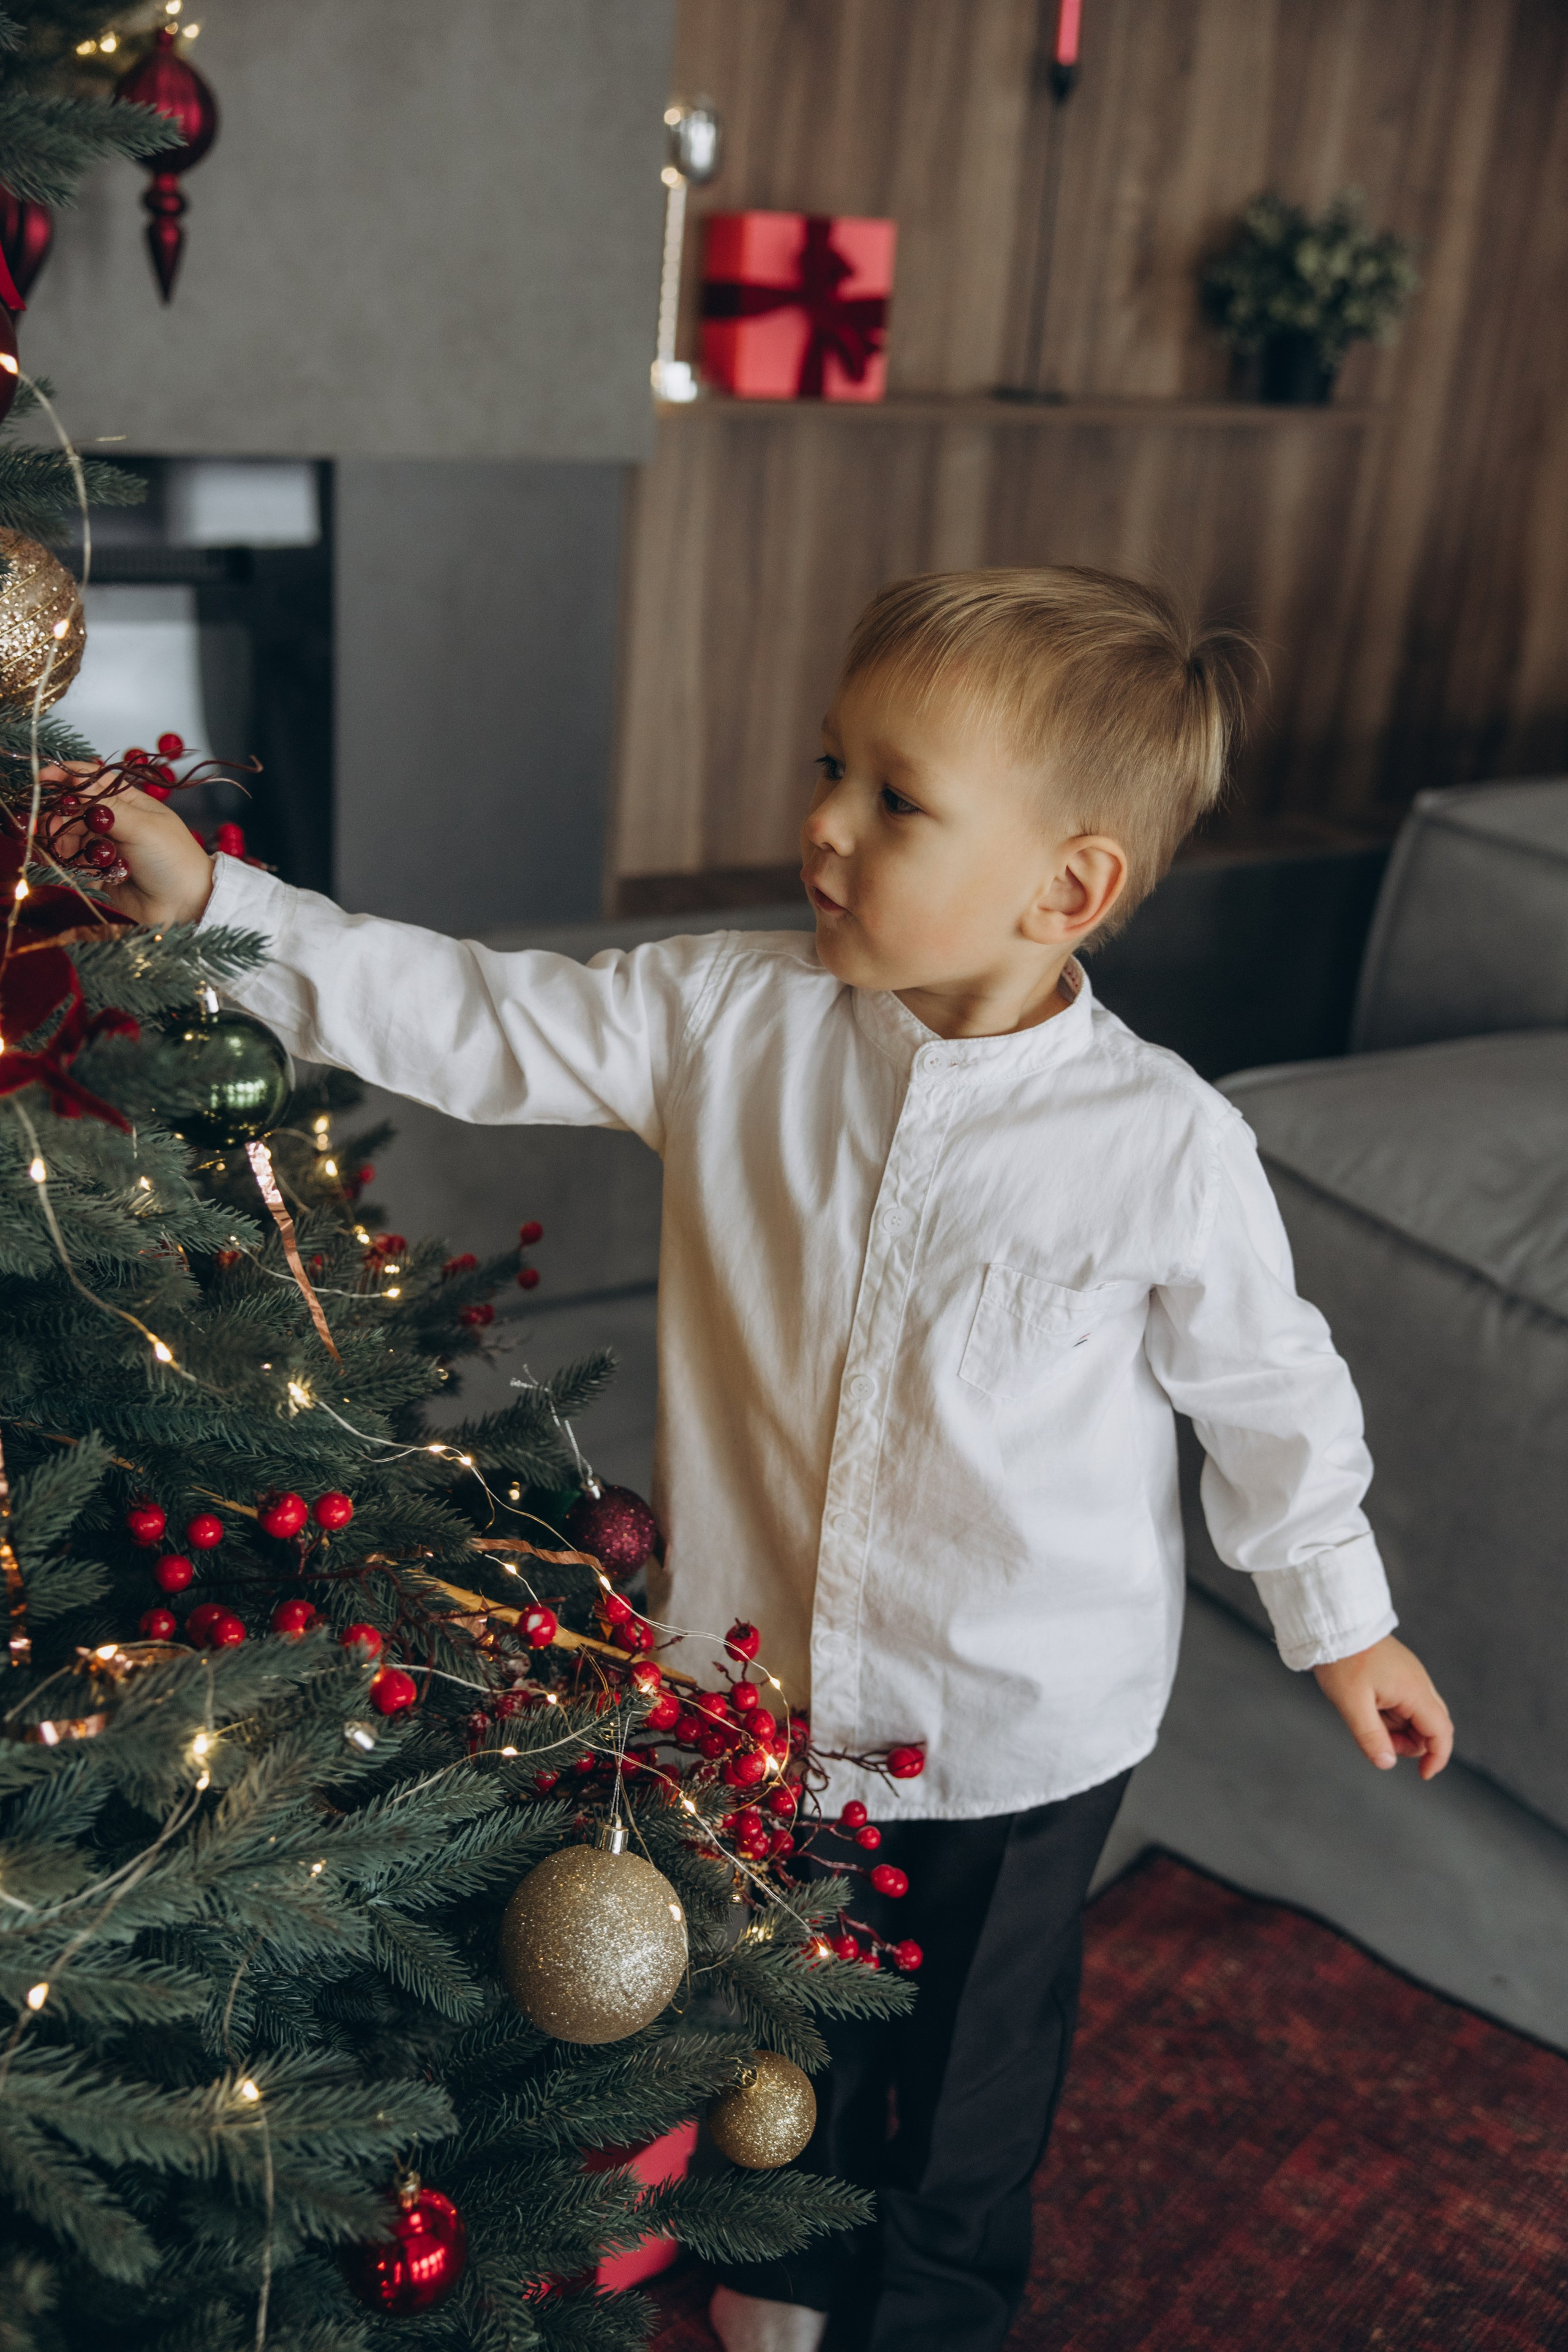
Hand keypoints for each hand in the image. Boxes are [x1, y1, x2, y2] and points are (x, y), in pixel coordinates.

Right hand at [47, 765, 214, 927]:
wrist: (185, 907)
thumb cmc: (174, 860)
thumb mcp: (142, 826)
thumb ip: (106, 808)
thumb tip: (73, 788)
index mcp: (128, 803)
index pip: (91, 780)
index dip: (65, 776)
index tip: (41, 778)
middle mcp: (113, 823)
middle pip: (72, 809)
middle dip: (58, 815)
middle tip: (49, 827)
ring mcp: (103, 848)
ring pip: (66, 837)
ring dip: (62, 842)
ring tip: (70, 854)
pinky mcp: (95, 874)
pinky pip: (69, 864)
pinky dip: (65, 863)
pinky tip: (69, 866)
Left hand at [1313, 1635, 1452, 1779]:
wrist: (1334, 1624)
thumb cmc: (1342, 1660)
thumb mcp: (1351, 1703)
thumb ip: (1370, 1736)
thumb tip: (1386, 1764)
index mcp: (1414, 1690)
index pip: (1441, 1732)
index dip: (1437, 1758)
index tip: (1423, 1776)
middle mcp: (1419, 1683)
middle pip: (1431, 1727)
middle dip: (1409, 1743)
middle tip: (1377, 1737)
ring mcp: (1410, 1677)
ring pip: (1417, 1717)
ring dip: (1397, 1729)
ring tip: (1367, 1716)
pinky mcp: (1400, 1674)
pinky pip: (1404, 1703)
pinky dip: (1391, 1714)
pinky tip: (1368, 1705)